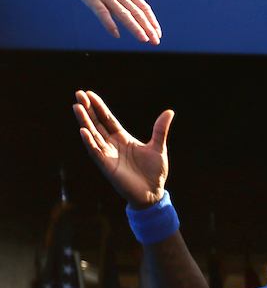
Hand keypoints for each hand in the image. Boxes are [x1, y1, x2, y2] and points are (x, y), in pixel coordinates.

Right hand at [50, 0, 160, 43]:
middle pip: (136, 12)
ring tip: (144, 39)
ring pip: (123, 13)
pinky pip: (101, 12)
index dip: (151, 20)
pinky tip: (116, 34)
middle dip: (147, 28)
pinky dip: (109, 23)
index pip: (143, 7)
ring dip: (134, 27)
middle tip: (156, 42)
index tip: (158, 33)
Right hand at [74, 90, 173, 207]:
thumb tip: (169, 112)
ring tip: (77, 107)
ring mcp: (108, 154)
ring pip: (93, 135)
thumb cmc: (154, 172)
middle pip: (97, 123)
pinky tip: (83, 130)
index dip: (99, 107)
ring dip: (85, 121)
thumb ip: (160, 130)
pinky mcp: (107, 166)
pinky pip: (96, 152)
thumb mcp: (158, 147)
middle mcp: (112, 144)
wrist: (153, 193)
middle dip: (88, 109)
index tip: (89, 94)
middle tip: (78, 94)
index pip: (107, 119)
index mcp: (123, 138)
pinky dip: (89, 142)